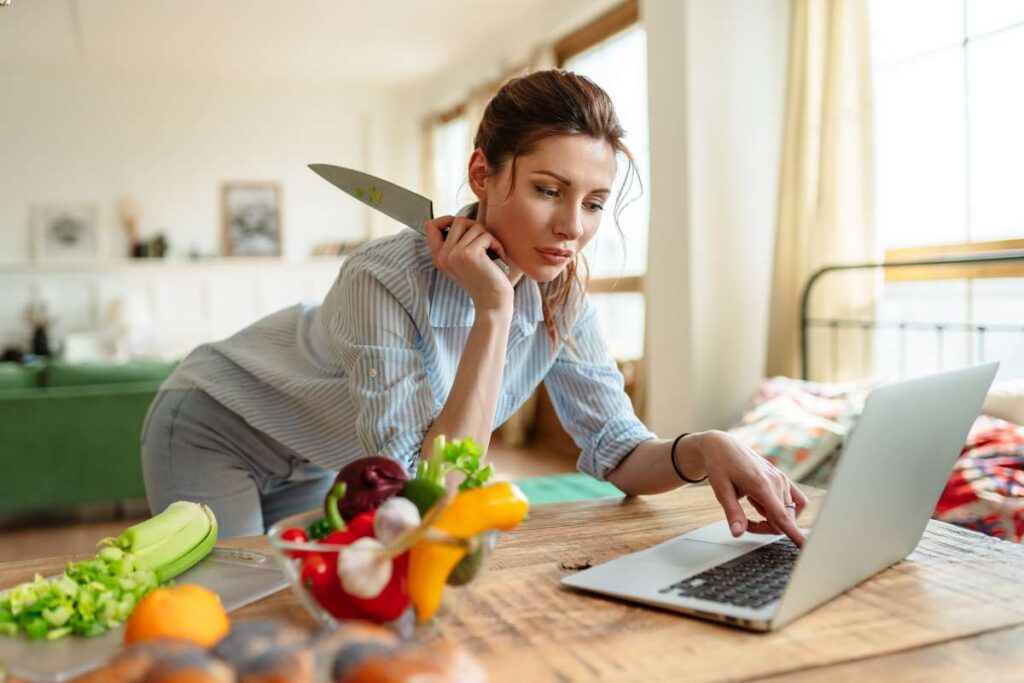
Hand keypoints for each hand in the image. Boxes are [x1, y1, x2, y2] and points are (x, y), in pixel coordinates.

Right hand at [424, 215, 512, 312]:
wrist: (492, 303)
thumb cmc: (483, 281)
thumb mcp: (462, 262)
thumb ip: (455, 244)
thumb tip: (458, 220)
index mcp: (439, 257)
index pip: (430, 225)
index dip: (446, 220)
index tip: (462, 229)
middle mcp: (443, 255)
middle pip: (458, 220)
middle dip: (476, 228)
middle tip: (484, 243)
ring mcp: (455, 254)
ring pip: (474, 226)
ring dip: (488, 237)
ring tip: (492, 253)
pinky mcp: (470, 254)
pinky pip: (486, 235)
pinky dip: (496, 244)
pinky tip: (498, 258)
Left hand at [696, 431, 808, 546]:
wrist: (723, 446)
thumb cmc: (720, 465)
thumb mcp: (721, 490)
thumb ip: (732, 513)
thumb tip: (738, 533)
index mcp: (761, 485)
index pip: (783, 517)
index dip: (794, 534)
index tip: (807, 548)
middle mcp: (777, 482)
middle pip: (783, 520)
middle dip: (765, 527)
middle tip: (743, 520)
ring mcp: (782, 479)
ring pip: (788, 514)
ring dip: (771, 518)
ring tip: (751, 506)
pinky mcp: (783, 478)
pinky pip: (797, 501)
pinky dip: (784, 509)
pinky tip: (766, 504)